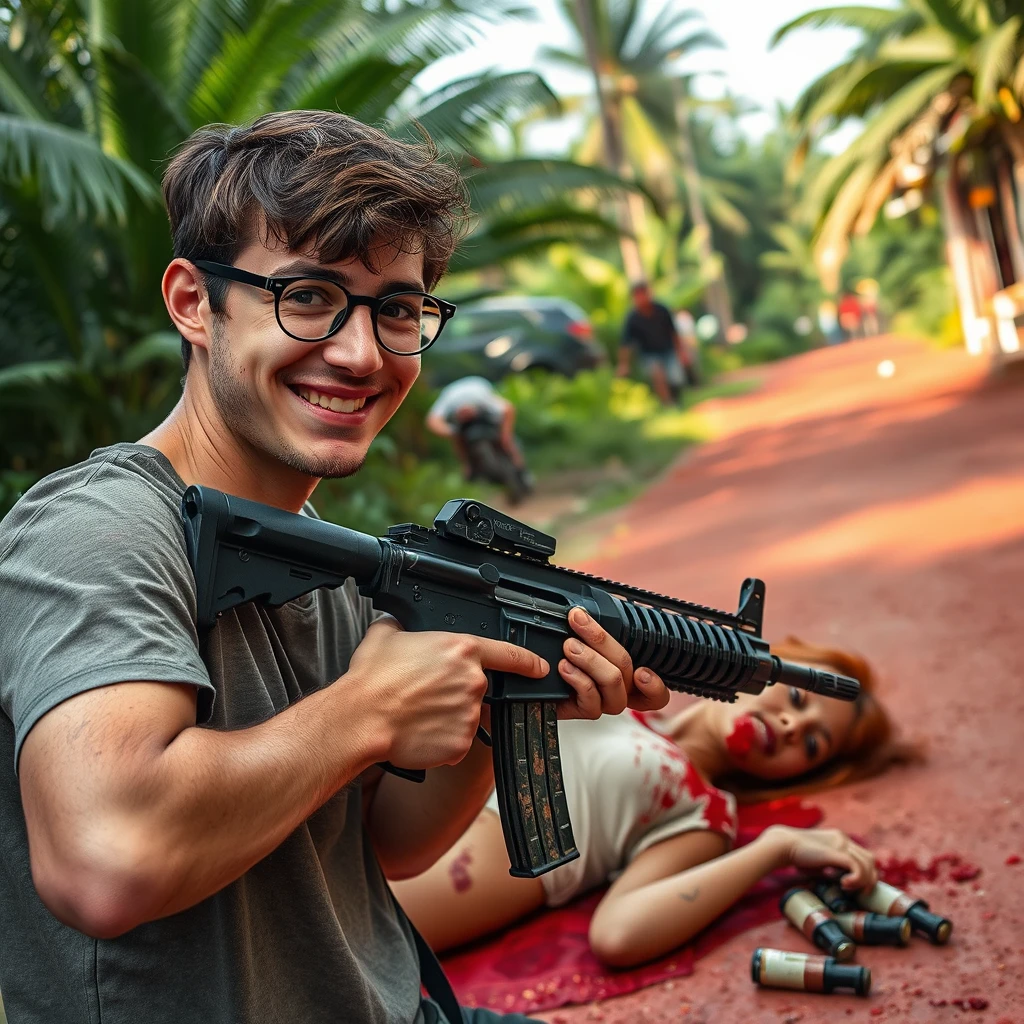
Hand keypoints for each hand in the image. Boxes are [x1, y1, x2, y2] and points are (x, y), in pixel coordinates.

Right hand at [346, 617, 547, 769]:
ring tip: (417, 714)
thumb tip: (401, 623)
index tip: (539, 667)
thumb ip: (405, 626)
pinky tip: (419, 732)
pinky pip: (456, 741)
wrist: (361, 719)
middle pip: (476, 687)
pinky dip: (441, 740)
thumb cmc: (372, 679)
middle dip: (455, 692)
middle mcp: (472, 680)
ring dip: (448, 716)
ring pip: (465, 715)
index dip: (527, 661)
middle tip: (425, 695)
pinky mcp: (460, 742)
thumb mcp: (387, 634)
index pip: (508, 653)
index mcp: (461, 649)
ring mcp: (469, 713)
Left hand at [558, 607, 669, 719]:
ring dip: (591, 659)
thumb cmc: (560, 657)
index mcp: (626, 677)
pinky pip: (590, 696)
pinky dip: (578, 678)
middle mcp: (618, 692)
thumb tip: (590, 609)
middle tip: (578, 622)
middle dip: (601, 640)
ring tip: (569, 646)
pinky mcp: (583, 709)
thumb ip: (594, 630)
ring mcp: (602, 702)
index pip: (655, 692)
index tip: (642, 672)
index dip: (654, 685)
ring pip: (612, 680)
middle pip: (626, 667)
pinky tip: (564, 667)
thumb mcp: (582, 638)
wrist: (533, 682)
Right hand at [763, 825, 876, 889]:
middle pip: (870, 859)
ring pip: (866, 863)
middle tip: (861, 893)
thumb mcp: (820, 862)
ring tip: (849, 889)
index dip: (866, 872)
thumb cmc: (797, 856)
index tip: (860, 887)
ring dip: (863, 880)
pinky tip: (844, 885)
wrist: (783, 845)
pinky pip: (856, 865)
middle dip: (870, 878)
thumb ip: (833, 868)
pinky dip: (856, 878)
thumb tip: (845, 883)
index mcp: (839, 838)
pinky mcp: (835, 851)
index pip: (863, 855)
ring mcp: (840, 843)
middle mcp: (843, 838)